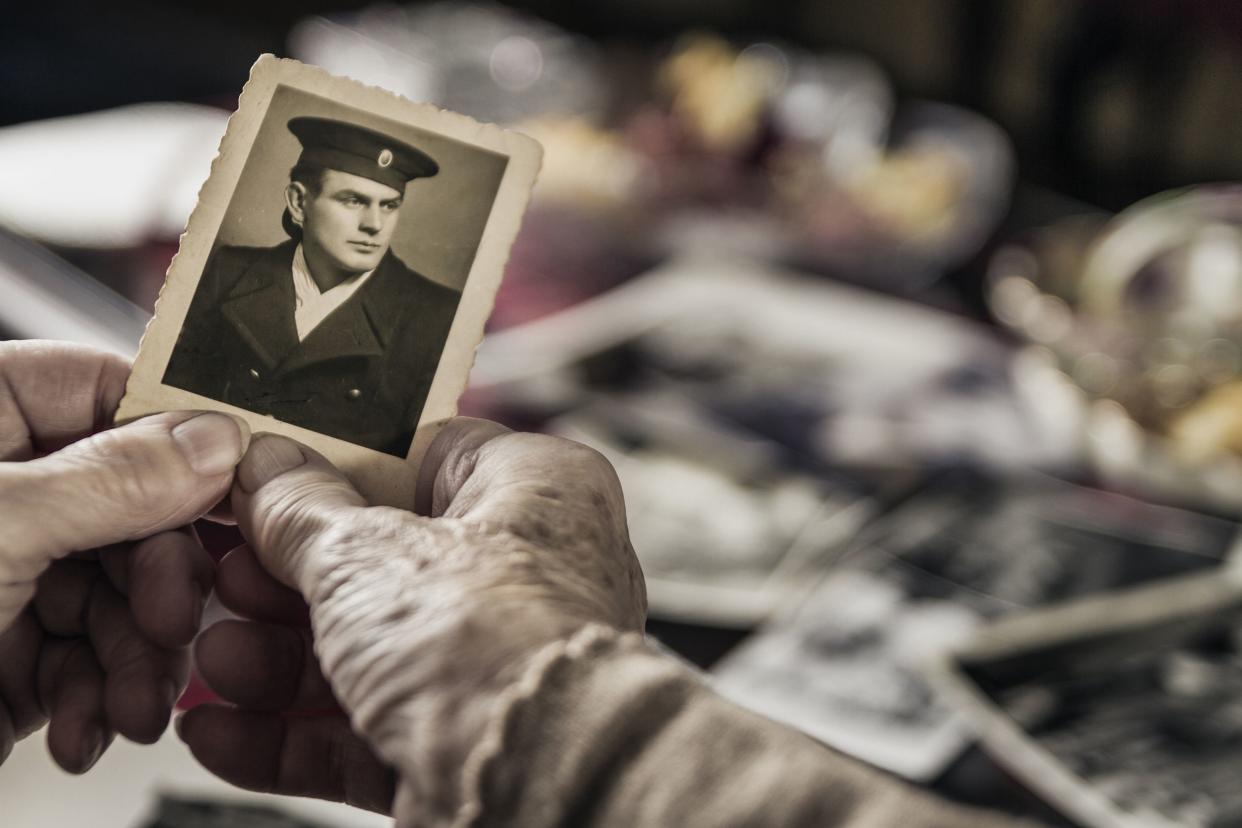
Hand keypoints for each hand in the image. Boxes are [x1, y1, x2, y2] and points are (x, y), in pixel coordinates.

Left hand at [0, 340, 244, 770]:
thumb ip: (109, 480)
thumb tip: (209, 439)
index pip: (104, 392)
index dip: (178, 436)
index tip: (234, 480)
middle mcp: (1, 495)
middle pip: (137, 502)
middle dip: (158, 576)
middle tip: (169, 616)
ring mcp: (10, 576)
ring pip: (128, 589)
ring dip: (139, 654)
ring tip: (129, 703)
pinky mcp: (14, 655)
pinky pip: (98, 656)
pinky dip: (103, 698)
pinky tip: (85, 725)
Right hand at [181, 418, 644, 821]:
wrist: (537, 785)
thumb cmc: (492, 647)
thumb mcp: (366, 556)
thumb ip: (304, 514)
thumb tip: (270, 471)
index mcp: (533, 491)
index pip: (426, 455)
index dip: (338, 466)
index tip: (265, 476)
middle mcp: (524, 573)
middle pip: (380, 562)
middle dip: (284, 581)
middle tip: (222, 575)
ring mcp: (492, 662)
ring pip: (365, 651)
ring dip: (276, 661)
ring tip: (214, 659)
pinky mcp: (460, 742)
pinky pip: (362, 730)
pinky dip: (290, 735)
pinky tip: (222, 733)